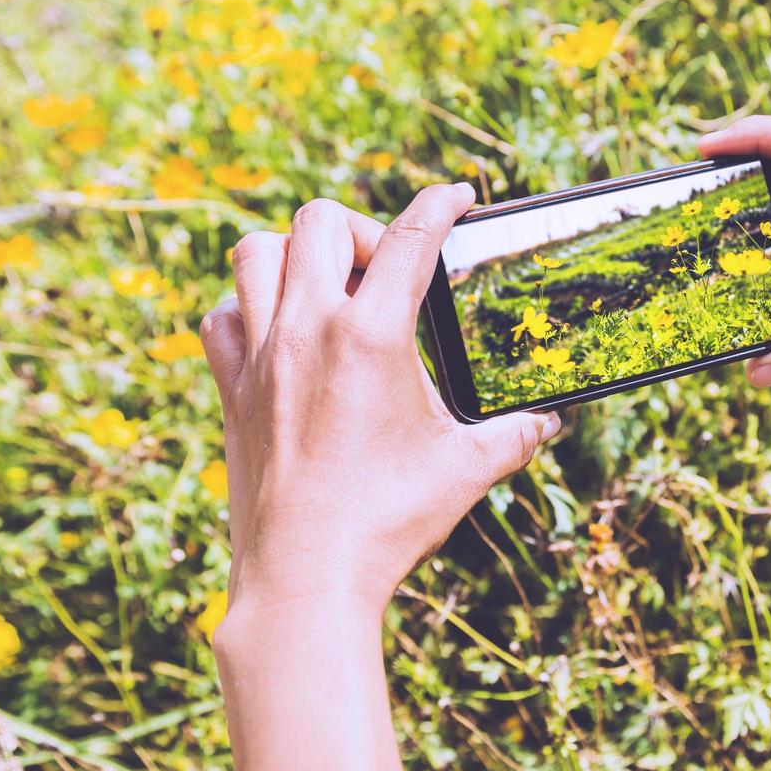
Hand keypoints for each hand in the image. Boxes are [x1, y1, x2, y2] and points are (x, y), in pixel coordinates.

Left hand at [198, 184, 559, 629]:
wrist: (306, 575)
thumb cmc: (388, 522)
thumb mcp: (466, 470)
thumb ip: (513, 434)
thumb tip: (548, 421)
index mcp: (370, 337)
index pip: (410, 238)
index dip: (439, 204)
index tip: (455, 195)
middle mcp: (308, 330)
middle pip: (321, 222)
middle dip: (363, 228)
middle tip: (388, 272)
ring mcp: (261, 356)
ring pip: (256, 252)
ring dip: (294, 254)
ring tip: (328, 289)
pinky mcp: (231, 389)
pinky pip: (222, 317)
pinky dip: (246, 308)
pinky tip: (276, 334)